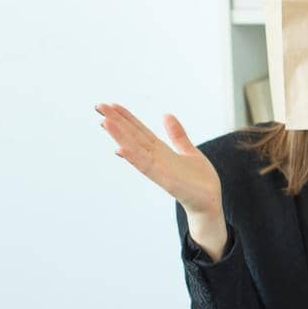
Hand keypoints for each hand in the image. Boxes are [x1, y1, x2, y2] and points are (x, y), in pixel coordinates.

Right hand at [96, 103, 226, 259]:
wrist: (209, 203)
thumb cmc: (199, 181)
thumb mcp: (189, 151)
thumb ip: (177, 135)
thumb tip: (167, 115)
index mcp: (160, 151)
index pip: (139, 130)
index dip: (126, 118)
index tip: (111, 105)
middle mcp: (155, 158)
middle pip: (133, 136)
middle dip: (117, 122)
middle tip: (98, 106)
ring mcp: (158, 169)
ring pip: (135, 149)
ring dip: (119, 136)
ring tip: (104, 121)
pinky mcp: (165, 181)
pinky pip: (147, 167)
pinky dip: (134, 158)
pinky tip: (120, 149)